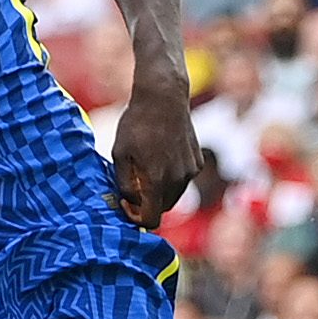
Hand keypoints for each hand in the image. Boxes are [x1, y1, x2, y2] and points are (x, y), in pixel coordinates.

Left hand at [110, 80, 196, 228]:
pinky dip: (171, 179)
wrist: (164, 98)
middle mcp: (178, 179)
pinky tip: (160, 158)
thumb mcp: (120, 154)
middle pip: (162, 209)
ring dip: (159, 192)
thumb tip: (131, 203)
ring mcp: (191, 171)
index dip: (135, 218)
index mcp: (156, 180)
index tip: (126, 203)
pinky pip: (182, 181)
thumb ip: (124, 184)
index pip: (150, 220)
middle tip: (133, 186)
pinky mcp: (197, 162)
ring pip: (173, 196)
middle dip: (147, 204)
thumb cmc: (136, 124)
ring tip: (145, 170)